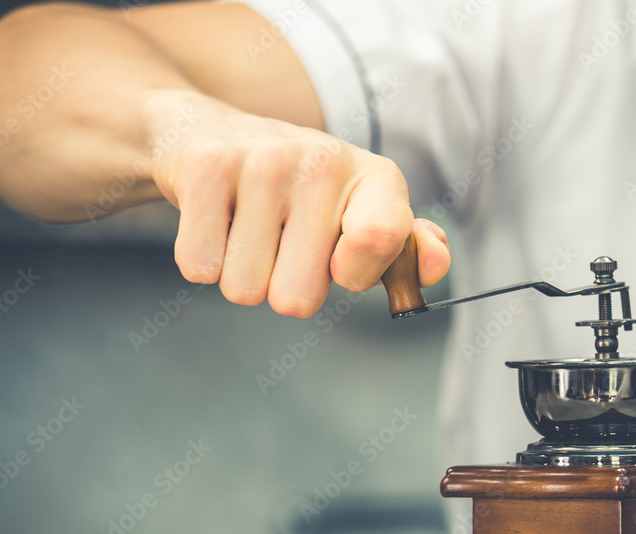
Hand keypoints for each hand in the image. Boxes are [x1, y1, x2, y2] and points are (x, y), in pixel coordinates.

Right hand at [143, 89, 449, 317]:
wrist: (211, 132)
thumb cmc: (301, 192)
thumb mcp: (363, 214)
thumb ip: (406, 250)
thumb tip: (436, 265)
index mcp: (376, 179)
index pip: (379, 241)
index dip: (353, 276)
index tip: (339, 263)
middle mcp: (324, 161)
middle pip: (296, 299)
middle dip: (284, 287)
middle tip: (283, 244)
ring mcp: (263, 160)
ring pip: (244, 289)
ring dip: (242, 275)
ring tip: (248, 228)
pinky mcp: (206, 167)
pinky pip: (200, 266)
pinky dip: (203, 258)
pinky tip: (216, 220)